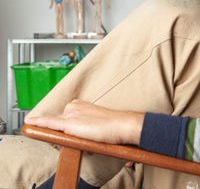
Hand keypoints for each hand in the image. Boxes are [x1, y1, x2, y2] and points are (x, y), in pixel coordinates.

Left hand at [25, 99, 144, 145]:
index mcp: (80, 104)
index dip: (67, 130)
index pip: (63, 118)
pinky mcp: (69, 123)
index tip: (77, 135)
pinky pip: (49, 123)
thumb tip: (78, 134)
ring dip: (61, 139)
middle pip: (57, 124)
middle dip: (63, 136)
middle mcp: (73, 106)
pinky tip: (29, 122)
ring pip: (55, 128)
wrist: (121, 124)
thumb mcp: (96, 122)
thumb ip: (84, 125)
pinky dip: (38, 122)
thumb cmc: (113, 125)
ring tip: (80, 143)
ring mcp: (70, 114)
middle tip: (80, 142)